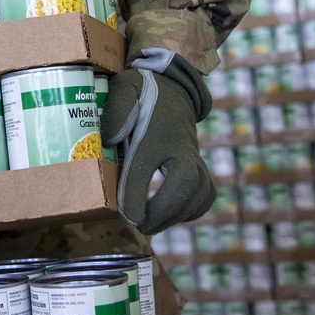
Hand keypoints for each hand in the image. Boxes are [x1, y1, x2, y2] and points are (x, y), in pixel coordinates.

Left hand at [100, 49, 214, 234]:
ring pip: (200, 192)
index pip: (146, 165)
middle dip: (164, 211)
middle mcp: (180, 145)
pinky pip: (205, 194)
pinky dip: (192, 210)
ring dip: (177, 215)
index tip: (128, 216)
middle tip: (140, 225)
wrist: (172, 88)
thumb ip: (116, 109)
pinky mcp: (199, 166)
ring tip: (151, 225)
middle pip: (185, 183)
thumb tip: (109, 138)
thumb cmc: (141, 92)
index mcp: (156, 130)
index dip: (136, 195)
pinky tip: (171, 216)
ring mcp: (194, 156)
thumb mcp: (124, 89)